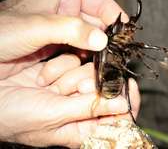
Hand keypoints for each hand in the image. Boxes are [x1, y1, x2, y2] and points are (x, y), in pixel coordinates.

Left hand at [0, 0, 127, 76]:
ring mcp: (64, 30)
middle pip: (99, 24)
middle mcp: (67, 11)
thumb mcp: (35, 26)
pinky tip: (88, 68)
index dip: (116, 20)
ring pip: (91, 41)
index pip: (102, 4)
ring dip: (97, 53)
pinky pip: (81, 52)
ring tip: (104, 64)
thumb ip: (71, 30)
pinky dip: (86, 60)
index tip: (126, 37)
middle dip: (107, 40)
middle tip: (115, 56)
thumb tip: (102, 40)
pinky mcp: (60, 47)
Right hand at [0, 54, 139, 147]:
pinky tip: (43, 77)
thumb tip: (123, 106)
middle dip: (90, 85)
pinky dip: (60, 66)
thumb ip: (89, 110)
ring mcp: (71, 88)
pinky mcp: (62, 73)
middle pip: (105, 89)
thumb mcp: (54, 117)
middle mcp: (81, 107)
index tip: (128, 85)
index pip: (119, 117)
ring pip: (90, 73)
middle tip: (72, 89)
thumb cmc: (16, 118)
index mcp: (83, 127)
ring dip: (70, 76)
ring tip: (50, 85)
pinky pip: (73, 62)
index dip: (127, 100)